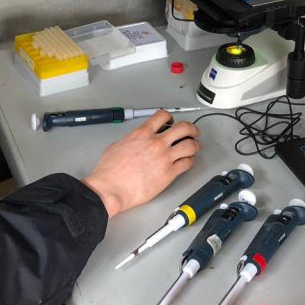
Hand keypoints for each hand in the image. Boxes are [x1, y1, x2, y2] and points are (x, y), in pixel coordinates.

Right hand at [82, 110, 199, 217]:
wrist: (110, 189)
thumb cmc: (109, 172)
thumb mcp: (116, 146)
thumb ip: (130, 140)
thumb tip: (133, 141)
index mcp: (142, 134)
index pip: (162, 116)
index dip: (170, 117)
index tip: (172, 121)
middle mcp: (156, 143)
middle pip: (183, 128)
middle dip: (191, 129)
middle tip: (193, 132)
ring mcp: (164, 157)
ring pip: (190, 145)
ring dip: (195, 145)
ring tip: (195, 147)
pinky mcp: (169, 173)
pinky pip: (187, 163)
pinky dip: (190, 161)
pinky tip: (188, 161)